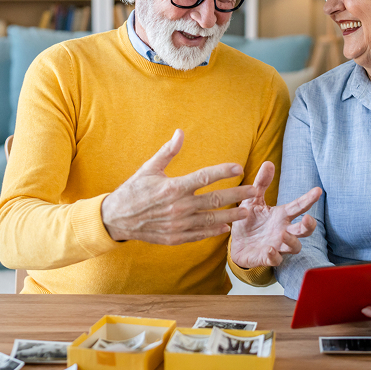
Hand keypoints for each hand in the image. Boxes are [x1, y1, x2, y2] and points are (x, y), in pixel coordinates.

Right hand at [101, 129, 260, 244]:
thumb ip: (168, 152)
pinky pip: (199, 234)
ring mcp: (178, 224)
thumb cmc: (133, 191)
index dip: (224, 171)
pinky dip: (213, 231)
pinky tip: (225, 228)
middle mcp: (179, 207)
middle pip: (215, 199)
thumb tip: (180, 132)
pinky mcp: (175, 237)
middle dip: (237, 194)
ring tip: (247, 211)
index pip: (205, 177)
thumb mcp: (149, 168)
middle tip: (254, 191)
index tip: (239, 167)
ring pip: (211, 219)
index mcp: (173, 187)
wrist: (116, 218)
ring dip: (231, 215)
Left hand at [229, 161, 322, 267]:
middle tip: (308, 219)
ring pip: (294, 247)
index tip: (318, 190)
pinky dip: (274, 256)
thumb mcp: (252, 200)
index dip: (308, 199)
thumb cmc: (249, 221)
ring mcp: (277, 245)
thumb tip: (269, 163)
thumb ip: (261, 184)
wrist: (236, 244)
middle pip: (304, 230)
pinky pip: (275, 260)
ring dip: (292, 241)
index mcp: (281, 216)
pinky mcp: (266, 258)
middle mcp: (283, 231)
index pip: (298, 206)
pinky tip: (269, 249)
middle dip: (309, 226)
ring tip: (284, 234)